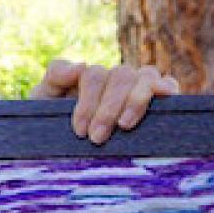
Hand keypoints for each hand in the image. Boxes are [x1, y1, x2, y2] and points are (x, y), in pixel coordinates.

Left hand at [32, 59, 179, 144]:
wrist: (61, 146)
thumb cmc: (55, 122)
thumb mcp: (45, 100)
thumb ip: (55, 77)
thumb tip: (80, 66)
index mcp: (93, 76)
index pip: (95, 76)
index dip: (88, 101)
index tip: (80, 130)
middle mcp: (117, 78)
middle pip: (121, 76)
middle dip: (108, 108)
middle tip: (97, 137)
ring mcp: (139, 87)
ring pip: (145, 77)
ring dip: (135, 100)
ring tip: (124, 125)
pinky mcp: (158, 101)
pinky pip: (168, 85)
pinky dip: (168, 88)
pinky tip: (166, 98)